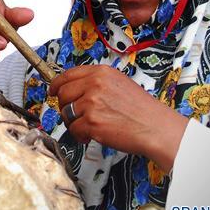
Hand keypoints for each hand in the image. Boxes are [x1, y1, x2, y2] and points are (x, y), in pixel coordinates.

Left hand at [49, 65, 188, 171]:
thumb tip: (75, 89)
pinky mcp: (92, 122)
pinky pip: (74, 129)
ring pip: (66, 113)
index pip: (68, 74)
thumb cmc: (142, 110)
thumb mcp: (119, 84)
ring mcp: (92, 103)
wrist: (156, 127)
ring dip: (74, 122)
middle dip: (64, 106)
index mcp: (101, 73)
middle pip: (62, 93)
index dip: (57, 84)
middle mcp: (94, 85)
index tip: (53, 90)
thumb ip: (97, 83)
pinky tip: (91, 136)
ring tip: (88, 127)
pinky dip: (80, 135)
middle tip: (73, 115)